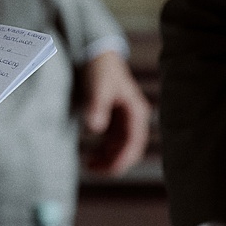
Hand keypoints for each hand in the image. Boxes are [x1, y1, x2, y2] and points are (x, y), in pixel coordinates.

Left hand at [81, 50, 151, 175]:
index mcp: (136, 112)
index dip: (122, 159)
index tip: (107, 171)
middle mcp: (134, 118)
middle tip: (93, 171)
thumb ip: (97, 107)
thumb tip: (94, 129)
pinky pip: (112, 141)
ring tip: (89, 166)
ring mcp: (125, 119)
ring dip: (108, 158)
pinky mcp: (115, 119)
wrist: (97, 55)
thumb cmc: (101, 69)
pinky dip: (104, 150)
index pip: (133, 143)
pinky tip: (91, 156)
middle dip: (113, 163)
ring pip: (120, 147)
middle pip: (129, 148)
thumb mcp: (98, 88)